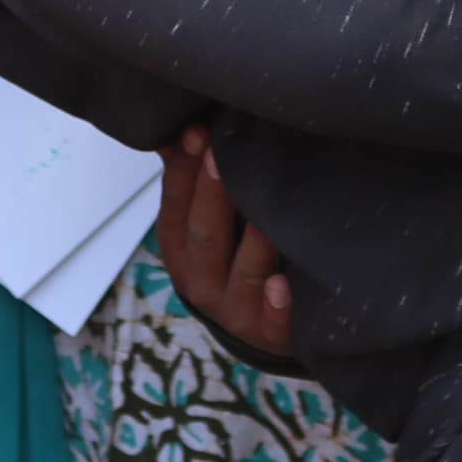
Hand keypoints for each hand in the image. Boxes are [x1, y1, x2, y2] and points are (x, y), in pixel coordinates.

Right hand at [156, 126, 294, 359]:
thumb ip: (189, 177)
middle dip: (214, 194)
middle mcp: (199, 280)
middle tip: (224, 153)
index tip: (200, 130)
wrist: (255, 326)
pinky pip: (272, 323)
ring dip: (254, 244)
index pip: (177, 203)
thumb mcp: (199, 221)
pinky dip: (278, 307)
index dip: (186, 168)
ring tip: (266, 215)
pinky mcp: (268, 335)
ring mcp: (234, 310)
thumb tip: (179, 126)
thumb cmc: (228, 256)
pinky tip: (284, 285)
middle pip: (206, 235)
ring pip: (244, 274)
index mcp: (178, 247)